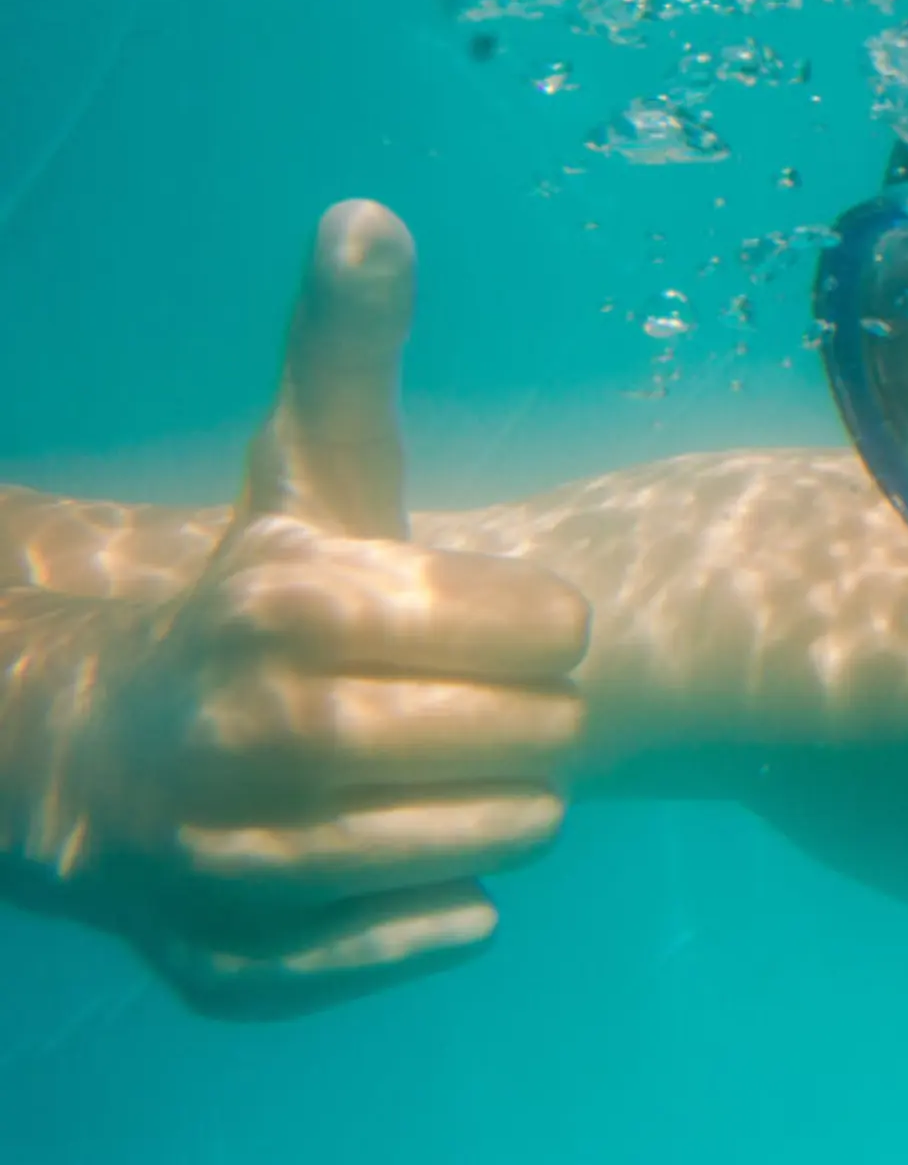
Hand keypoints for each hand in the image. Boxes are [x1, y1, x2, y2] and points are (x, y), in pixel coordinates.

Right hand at [91, 202, 588, 1015]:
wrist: (101, 750)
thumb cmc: (255, 599)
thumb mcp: (304, 475)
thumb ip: (345, 352)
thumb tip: (370, 211)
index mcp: (296, 598)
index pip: (542, 630)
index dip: (547, 628)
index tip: (515, 626)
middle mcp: (255, 727)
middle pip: (523, 742)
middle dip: (535, 725)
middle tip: (497, 708)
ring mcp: (234, 853)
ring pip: (478, 845)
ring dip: (504, 815)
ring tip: (472, 777)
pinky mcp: (233, 954)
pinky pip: (397, 946)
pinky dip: (432, 920)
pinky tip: (444, 881)